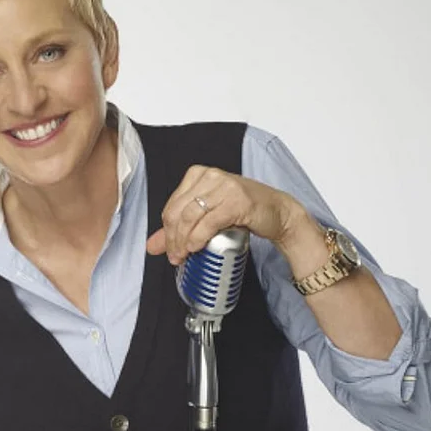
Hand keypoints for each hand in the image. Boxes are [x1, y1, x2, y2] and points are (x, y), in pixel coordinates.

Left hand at [145, 165, 303, 264]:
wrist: (279, 212)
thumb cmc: (244, 210)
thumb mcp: (209, 215)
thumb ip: (180, 228)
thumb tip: (152, 246)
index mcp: (199, 174)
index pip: (172, 205)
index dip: (166, 230)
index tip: (168, 249)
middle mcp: (210, 176)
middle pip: (178, 211)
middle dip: (172, 238)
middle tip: (175, 256)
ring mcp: (224, 187)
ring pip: (191, 216)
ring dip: (183, 240)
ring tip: (184, 255)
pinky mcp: (237, 201)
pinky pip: (209, 221)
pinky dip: (198, 237)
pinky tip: (195, 247)